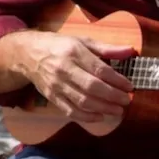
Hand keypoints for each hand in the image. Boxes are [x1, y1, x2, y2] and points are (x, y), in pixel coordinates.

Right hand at [14, 31, 135, 122]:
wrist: (28, 54)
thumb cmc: (60, 45)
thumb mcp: (82, 41)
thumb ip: (106, 48)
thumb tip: (129, 51)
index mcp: (74, 52)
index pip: (99, 69)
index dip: (117, 80)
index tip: (129, 86)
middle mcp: (65, 69)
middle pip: (92, 87)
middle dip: (112, 96)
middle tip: (126, 101)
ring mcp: (57, 85)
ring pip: (82, 101)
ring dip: (102, 108)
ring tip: (117, 111)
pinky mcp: (51, 97)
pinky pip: (70, 111)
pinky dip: (86, 117)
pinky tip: (99, 117)